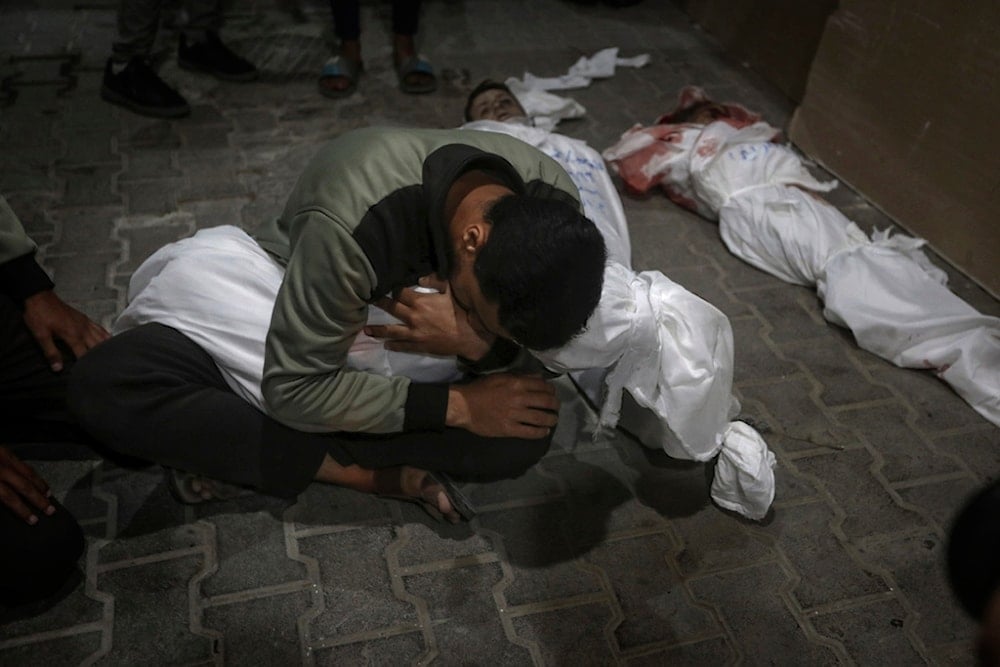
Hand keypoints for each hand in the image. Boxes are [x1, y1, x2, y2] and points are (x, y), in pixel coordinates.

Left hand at [0, 446, 54, 524]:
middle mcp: (1, 469)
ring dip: (40, 485)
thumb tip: (4, 507)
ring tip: (48, 495)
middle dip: (39, 499)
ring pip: (28, 472)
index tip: (33, 520)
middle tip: (50, 510)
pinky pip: (23, 463)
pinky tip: (35, 477)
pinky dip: (31, 472)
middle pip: (25, 486)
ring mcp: (3, 458)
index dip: (23, 511)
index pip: (11, 498)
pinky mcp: (4, 450)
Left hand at [23, 290, 109, 371]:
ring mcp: (86, 323)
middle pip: (98, 347)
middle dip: (102, 358)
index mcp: (73, 335)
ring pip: (102, 337)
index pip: (84, 355)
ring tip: (113, 358)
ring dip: (107, 348)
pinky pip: (100, 328)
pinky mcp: (85, 319)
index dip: (88, 366)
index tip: (92, 375)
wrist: (40, 297)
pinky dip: (106, 336)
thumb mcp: (41, 335)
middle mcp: (83, 330)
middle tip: (107, 369)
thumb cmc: (39, 316)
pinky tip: (110, 341)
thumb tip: (58, 369)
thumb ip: (51, 352)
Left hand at [364, 275, 492, 359]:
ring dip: (378, 330)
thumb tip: (419, 276)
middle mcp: (413, 316)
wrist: (470, 336)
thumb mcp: (451, 291)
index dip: (391, 289)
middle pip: (391, 308)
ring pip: (391, 330)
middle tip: (366, 301)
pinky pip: (403, 346)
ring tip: (366, 330)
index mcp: (420, 301)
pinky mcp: (419, 345)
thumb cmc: (462, 311)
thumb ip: (435, 281)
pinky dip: (393, 345)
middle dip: (379, 304)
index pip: (400, 292)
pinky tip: (386, 345)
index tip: (382, 286)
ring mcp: (414, 333)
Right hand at [447, 374, 559, 438]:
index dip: (551, 391)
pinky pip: (530, 432)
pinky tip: (544, 432)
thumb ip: (521, 377)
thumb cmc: (481, 389)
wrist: (464, 406)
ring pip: (541, 418)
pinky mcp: (509, 429)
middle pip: (546, 402)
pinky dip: (540, 432)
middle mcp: (519, 399)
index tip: (552, 394)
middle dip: (555, 405)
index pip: (543, 386)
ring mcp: (514, 415)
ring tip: (553, 420)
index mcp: (517, 384)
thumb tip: (539, 377)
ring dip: (551, 420)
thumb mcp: (501, 377)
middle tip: (556, 408)